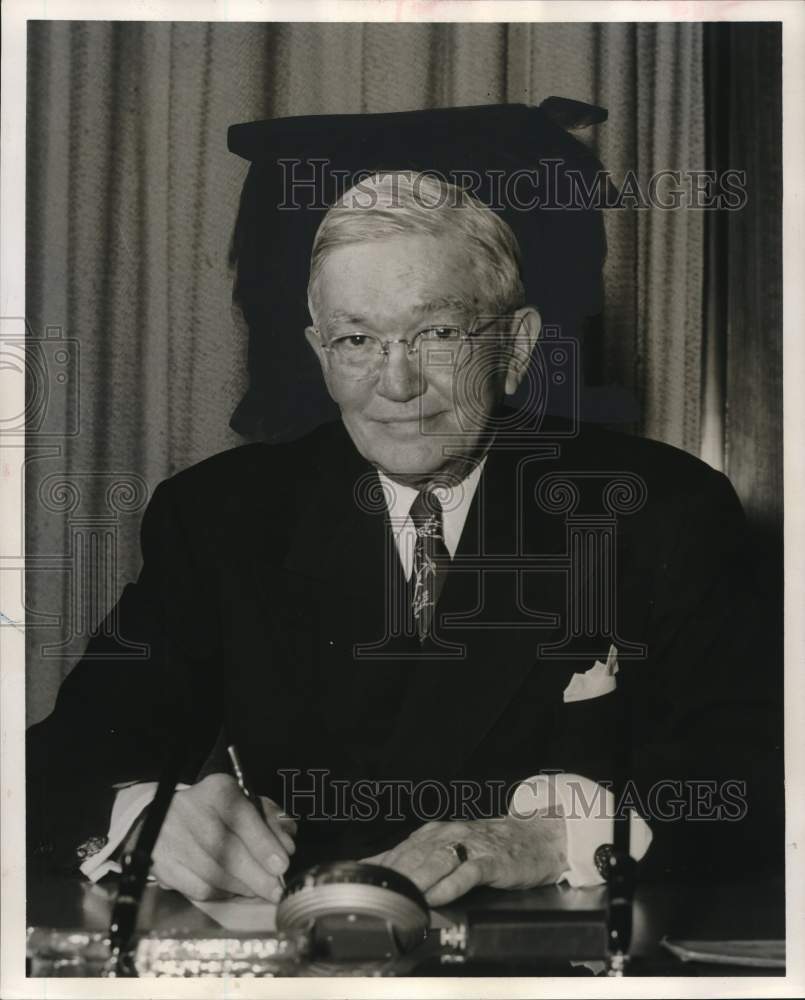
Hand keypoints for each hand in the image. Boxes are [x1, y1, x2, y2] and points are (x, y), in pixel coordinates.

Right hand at [146, 773, 296, 901]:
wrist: (165, 817)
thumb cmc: (216, 811)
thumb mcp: (245, 803)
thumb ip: (270, 820)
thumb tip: (287, 845)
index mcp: (217, 790)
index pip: (242, 816)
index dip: (263, 843)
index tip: (282, 864)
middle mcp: (192, 811)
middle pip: (226, 850)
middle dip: (256, 875)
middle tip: (276, 889)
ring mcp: (173, 839)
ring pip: (214, 874)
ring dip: (242, 887)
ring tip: (258, 890)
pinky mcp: (163, 866)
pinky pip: (198, 889)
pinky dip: (221, 894)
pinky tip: (233, 890)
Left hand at [362, 813, 566, 906]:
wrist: (534, 837)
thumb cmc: (489, 847)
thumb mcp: (450, 847)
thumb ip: (417, 858)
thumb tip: (376, 867)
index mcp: (437, 834)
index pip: (401, 850)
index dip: (382, 867)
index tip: (363, 882)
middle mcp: (450, 836)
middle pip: (415, 856)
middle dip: (394, 876)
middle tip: (376, 895)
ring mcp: (472, 847)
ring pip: (437, 862)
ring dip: (416, 880)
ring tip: (400, 897)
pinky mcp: (492, 861)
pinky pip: (467, 873)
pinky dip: (449, 885)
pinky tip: (436, 896)